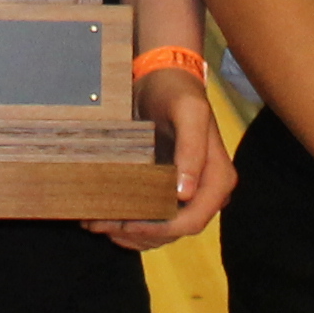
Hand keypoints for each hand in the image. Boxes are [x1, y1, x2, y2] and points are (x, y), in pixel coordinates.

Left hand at [88, 69, 237, 247]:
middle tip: (101, 225)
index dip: (160, 229)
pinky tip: (103, 217)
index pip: (193, 221)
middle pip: (174, 230)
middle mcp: (206, 192)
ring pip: (160, 230)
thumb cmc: (176, 93)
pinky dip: (128, 223)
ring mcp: (188, 194)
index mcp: (217, 178)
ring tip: (96, 223)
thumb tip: (186, 193)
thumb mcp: (187, 113)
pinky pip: (152, 217)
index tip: (128, 224)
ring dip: (128, 233)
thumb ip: (192, 149)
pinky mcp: (168, 190)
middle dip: (137, 234)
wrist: (162, 78)